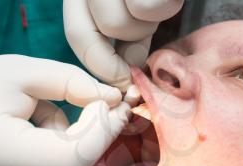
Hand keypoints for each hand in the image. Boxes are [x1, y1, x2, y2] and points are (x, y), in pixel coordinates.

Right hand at [0, 55, 129, 165]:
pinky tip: (33, 133)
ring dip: (70, 139)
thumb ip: (72, 83)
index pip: (72, 158)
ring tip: (38, 114)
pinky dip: (58, 151)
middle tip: (95, 100)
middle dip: (92, 131)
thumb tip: (113, 101)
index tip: (109, 101)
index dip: (100, 130)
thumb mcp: (21, 72)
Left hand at [63, 0, 184, 91]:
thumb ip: (123, 46)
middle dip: (128, 44)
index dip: (102, 65)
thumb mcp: (130, 17)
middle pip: (97, 32)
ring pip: (120, 24)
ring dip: (147, 24)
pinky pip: (146, 8)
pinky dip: (165, 7)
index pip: (77, 35)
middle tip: (147, 33)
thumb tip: (124, 78)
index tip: (123, 81)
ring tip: (155, 3)